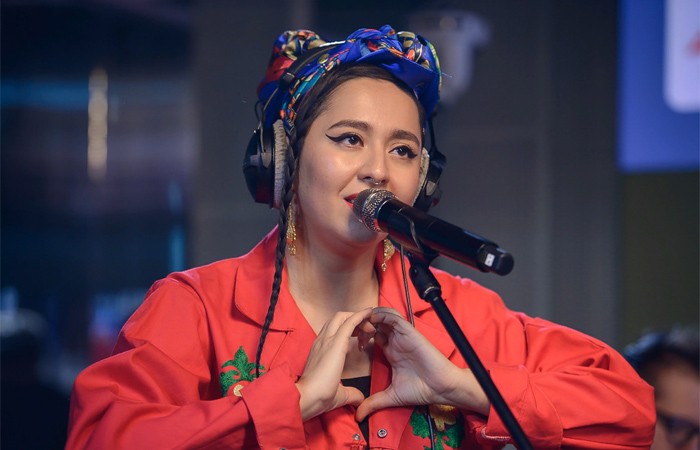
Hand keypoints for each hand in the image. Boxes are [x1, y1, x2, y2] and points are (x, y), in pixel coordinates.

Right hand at [296, 308, 374, 420]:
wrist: (307, 397)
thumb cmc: (318, 397)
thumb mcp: (339, 393)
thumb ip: (351, 393)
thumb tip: (360, 398)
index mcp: (320, 350)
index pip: (335, 331)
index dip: (350, 331)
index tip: (362, 341)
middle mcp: (322, 341)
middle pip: (339, 319)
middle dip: (355, 322)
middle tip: (368, 334)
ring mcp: (327, 339)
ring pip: (343, 317)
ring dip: (359, 319)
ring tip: (371, 329)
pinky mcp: (335, 341)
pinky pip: (350, 321)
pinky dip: (360, 315)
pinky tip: (369, 312)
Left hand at [355, 307, 489, 420]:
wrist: (440, 388)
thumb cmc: (421, 390)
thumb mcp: (390, 396)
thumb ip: (373, 402)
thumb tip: (358, 416)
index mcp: (390, 351)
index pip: (372, 335)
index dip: (359, 335)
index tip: (351, 345)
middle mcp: (395, 340)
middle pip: (375, 323)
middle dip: (362, 324)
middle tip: (353, 333)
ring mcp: (402, 335)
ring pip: (384, 316)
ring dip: (371, 317)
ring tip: (362, 325)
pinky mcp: (409, 332)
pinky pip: (395, 317)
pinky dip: (383, 315)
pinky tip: (374, 320)